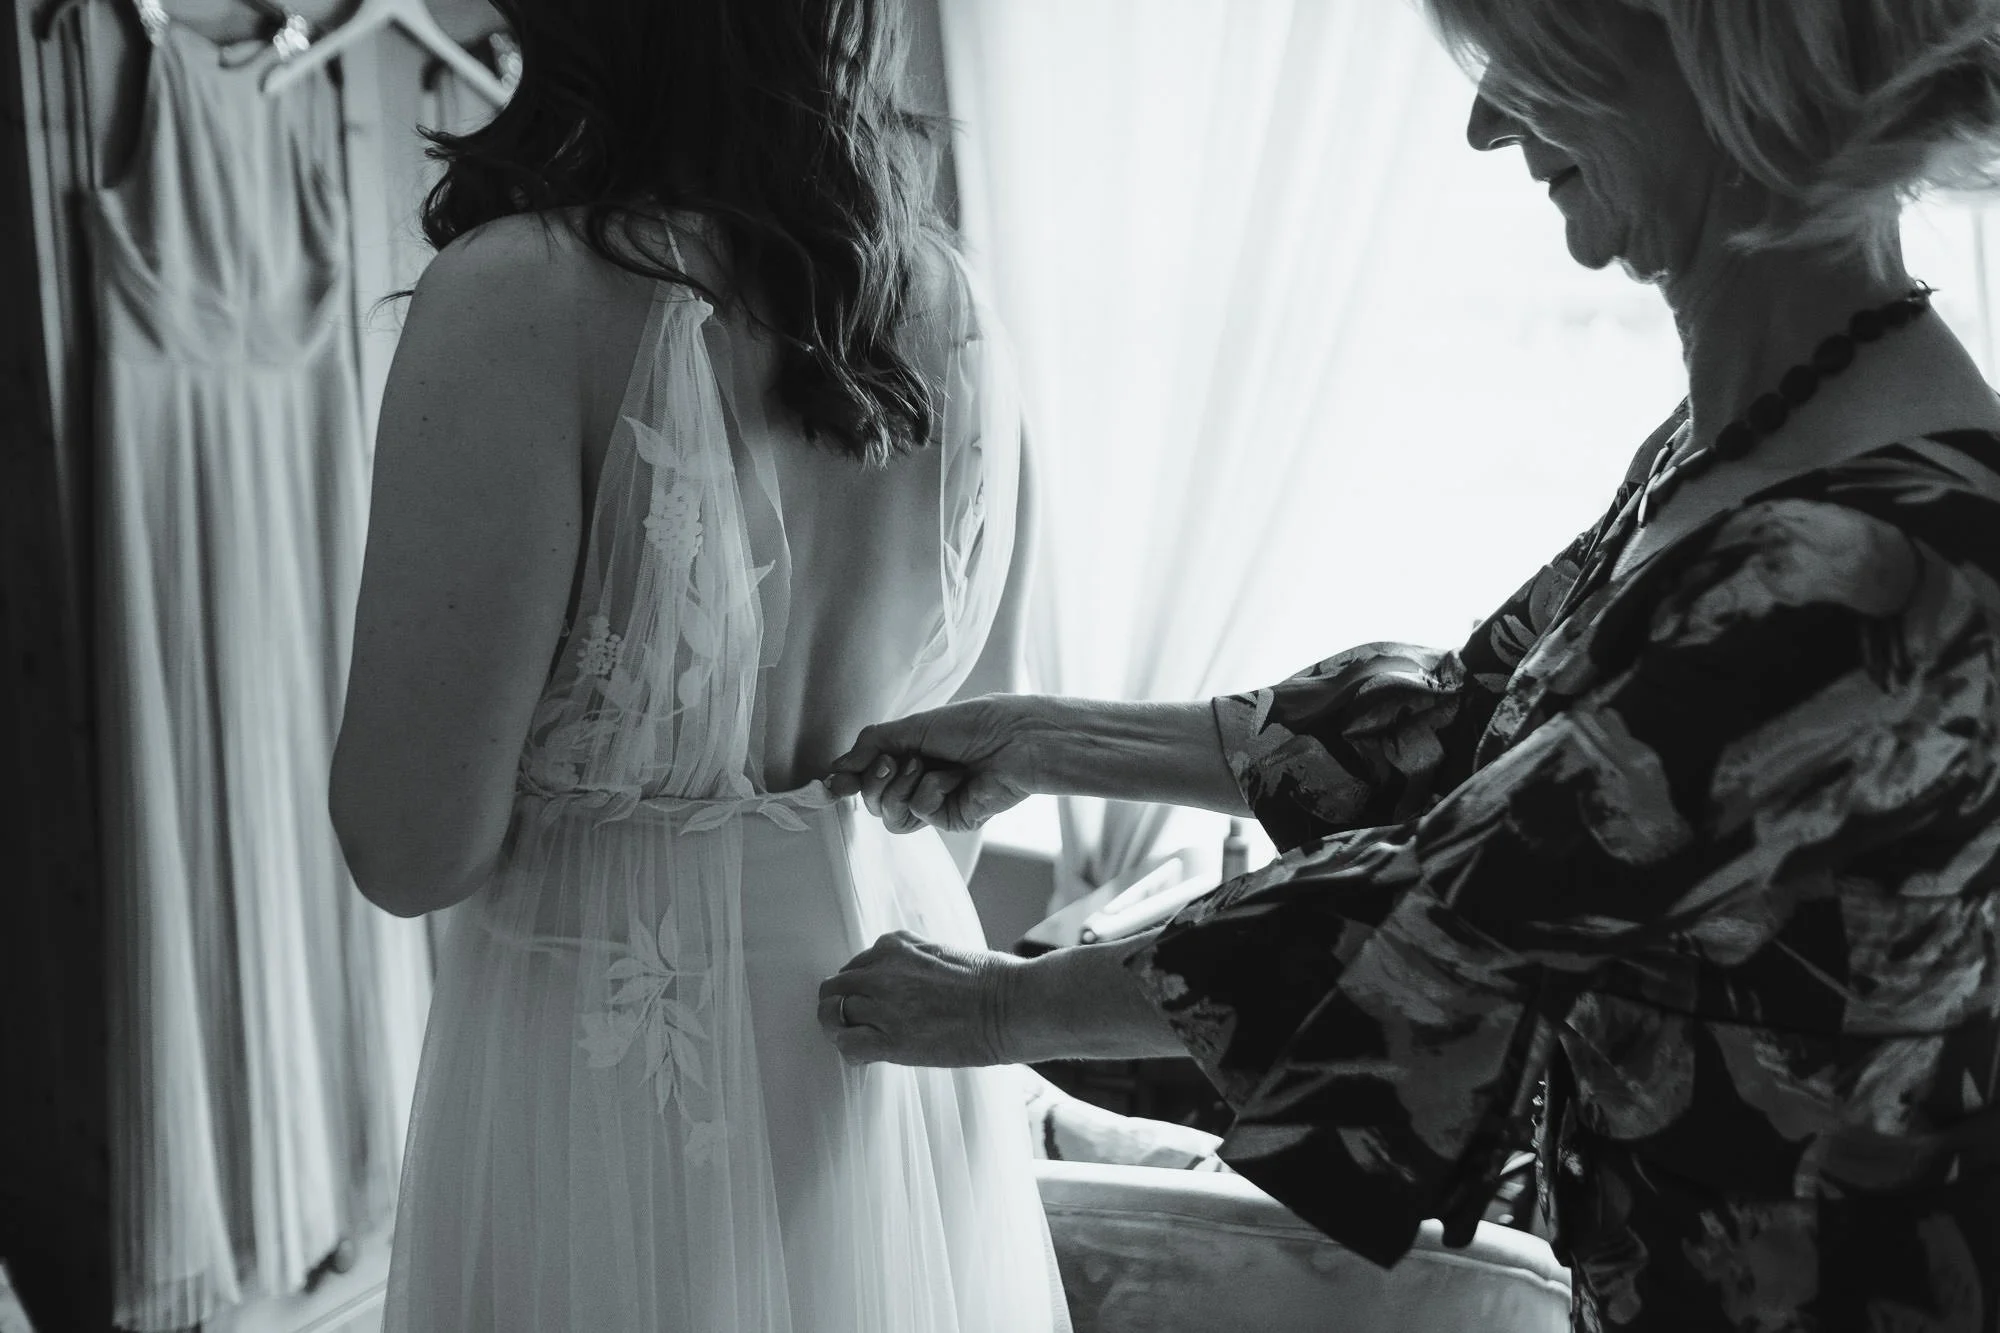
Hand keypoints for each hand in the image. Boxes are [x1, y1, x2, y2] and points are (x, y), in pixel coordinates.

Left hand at [816, 930, 1019, 1066]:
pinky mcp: (892, 1040)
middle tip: (854, 1023)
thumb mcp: (941, 952)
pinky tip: (865, 1056)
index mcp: (894, 946)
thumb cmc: (989, 980)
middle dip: (840, 1005)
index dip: (860, 988)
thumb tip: (897, 976)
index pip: (855, 966)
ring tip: (862, 1041)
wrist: (1012, 1006)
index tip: (870, 1001)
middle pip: (835, 989)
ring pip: (835, 1017)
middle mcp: (882, 971)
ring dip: (844, 1030)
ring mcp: (885, 1005)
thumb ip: (911, 959)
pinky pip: (848, 1045)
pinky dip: (849, 1052)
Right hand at [826, 695, 1044, 833]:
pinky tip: (955, 778)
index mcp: (910, 758)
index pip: (868, 779)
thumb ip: (870, 746)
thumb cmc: (972, 724)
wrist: (1013, 737)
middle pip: (873, 802)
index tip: (834, 783)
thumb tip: (835, 770)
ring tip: (924, 765)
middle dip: (874, 781)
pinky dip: (930, 790)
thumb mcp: (911, 726)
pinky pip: (919, 813)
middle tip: (893, 761)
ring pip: (890, 815)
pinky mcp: (952, 820)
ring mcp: (936, 804)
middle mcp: (920, 783)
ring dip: (901, 787)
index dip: (849, 782)